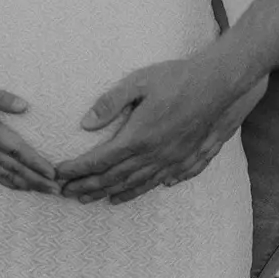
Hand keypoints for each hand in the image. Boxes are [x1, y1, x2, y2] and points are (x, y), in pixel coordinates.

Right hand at [0, 78, 60, 193]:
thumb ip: (1, 98)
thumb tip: (25, 106)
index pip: (18, 150)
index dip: (36, 163)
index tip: (53, 173)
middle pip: (16, 168)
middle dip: (38, 180)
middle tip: (58, 191)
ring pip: (6, 175)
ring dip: (27, 185)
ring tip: (44, 193)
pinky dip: (8, 183)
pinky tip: (19, 187)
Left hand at [55, 56, 265, 204]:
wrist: (219, 84)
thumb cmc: (177, 78)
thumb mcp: (139, 82)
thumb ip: (110, 102)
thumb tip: (86, 124)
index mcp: (139, 136)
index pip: (100, 160)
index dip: (78, 169)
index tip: (59, 174)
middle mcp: (154, 155)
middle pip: (114, 178)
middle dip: (88, 186)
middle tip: (66, 193)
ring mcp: (171, 160)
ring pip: (135, 184)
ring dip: (109, 193)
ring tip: (91, 199)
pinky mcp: (184, 159)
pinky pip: (157, 182)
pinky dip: (138, 191)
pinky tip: (129, 195)